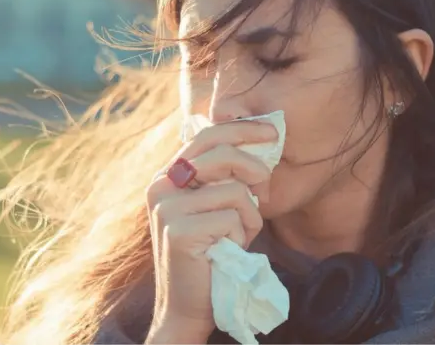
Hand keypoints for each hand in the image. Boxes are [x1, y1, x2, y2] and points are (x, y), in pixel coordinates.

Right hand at [145, 120, 277, 342]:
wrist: (187, 305)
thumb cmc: (210, 254)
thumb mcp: (216, 208)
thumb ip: (226, 179)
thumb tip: (262, 150)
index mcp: (168, 176)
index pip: (205, 136)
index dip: (242, 129)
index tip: (272, 131)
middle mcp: (162, 185)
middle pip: (221, 153)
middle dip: (255, 167)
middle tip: (266, 188)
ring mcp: (167, 207)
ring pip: (235, 191)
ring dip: (249, 217)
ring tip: (237, 237)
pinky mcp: (180, 230)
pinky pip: (233, 219)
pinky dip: (242, 236)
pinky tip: (228, 250)